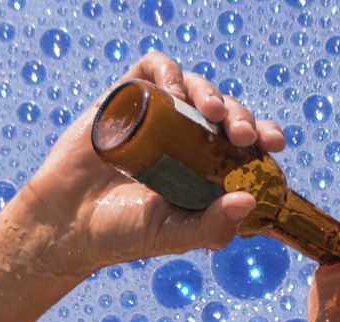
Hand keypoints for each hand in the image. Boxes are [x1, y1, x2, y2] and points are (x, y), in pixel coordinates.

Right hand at [11, 52, 288, 276]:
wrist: (66, 222)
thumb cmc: (123, 234)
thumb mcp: (174, 234)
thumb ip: (211, 225)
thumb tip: (249, 202)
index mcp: (206, 168)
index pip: (246, 145)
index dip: (264, 136)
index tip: (273, 143)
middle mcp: (187, 137)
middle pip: (227, 113)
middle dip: (242, 117)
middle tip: (241, 135)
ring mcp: (158, 115)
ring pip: (197, 87)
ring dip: (211, 93)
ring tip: (211, 112)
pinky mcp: (128, 96)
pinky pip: (156, 68)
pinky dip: (169, 72)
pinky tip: (173, 92)